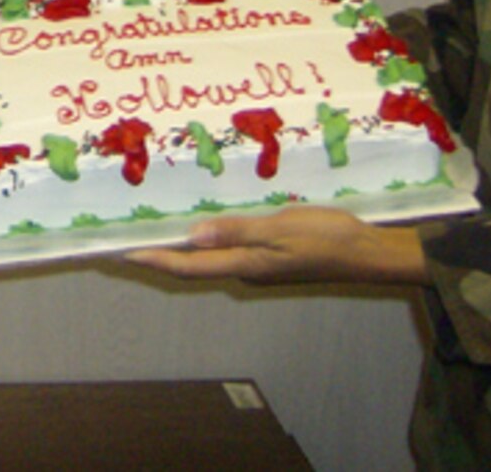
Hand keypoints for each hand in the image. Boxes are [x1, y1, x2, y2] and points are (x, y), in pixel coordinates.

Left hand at [126, 206, 425, 286]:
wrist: (366, 252)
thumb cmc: (325, 238)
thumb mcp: (280, 230)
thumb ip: (237, 232)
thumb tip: (193, 236)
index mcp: (244, 265)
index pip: (189, 265)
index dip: (156, 259)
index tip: (124, 253)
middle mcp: (245, 268)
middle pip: (193, 264)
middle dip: (161, 253)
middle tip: (129, 240)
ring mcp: (258, 264)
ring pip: (210, 257)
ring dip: (182, 246)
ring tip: (156, 229)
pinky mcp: (270, 255)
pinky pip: (229, 248)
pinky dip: (207, 238)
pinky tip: (203, 222)